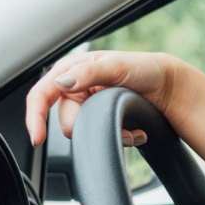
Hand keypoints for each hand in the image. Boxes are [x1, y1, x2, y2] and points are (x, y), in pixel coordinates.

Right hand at [25, 50, 181, 148]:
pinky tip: (136, 131)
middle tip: (120, 120)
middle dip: (93, 128)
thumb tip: (62, 83)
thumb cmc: (143, 68)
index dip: (35, 117)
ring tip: (133, 126)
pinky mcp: (103, 121)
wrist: (168, 86)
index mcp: (71, 71)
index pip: (41, 95)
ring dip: (113, 134)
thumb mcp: (116, 65)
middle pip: (68, 123)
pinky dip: (122, 138)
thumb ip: (88, 73)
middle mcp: (76, 90)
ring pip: (87, 134)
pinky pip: (103, 139)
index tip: (38, 139)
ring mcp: (89, 107)